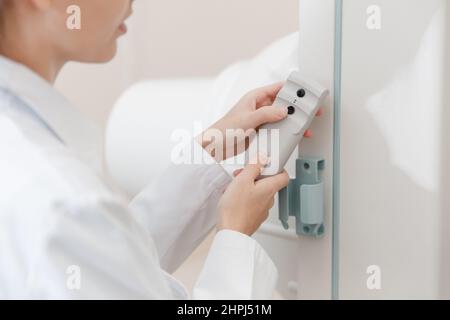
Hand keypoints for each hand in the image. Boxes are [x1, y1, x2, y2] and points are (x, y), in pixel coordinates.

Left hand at [197, 82, 322, 160]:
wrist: (215, 147)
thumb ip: (266, 114)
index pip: (278, 88)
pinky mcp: (261, 131)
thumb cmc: (224, 130)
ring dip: (293, 121)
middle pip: (283, 103)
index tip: (305, 92)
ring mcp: (261, 119)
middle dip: (297, 107)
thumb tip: (283, 110)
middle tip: (310, 111)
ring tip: (305, 126)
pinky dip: (286, 131)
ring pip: (282, 117)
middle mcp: (259, 107)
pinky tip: (293, 135)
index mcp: (255, 97)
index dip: (292, 89)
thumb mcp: (247, 119)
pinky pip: (277, 129)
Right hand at [217, 154, 289, 235]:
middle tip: (241, 175)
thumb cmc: (236, 209)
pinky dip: (244, 197)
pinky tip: (232, 198)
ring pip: (258, 192)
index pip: (284, 175)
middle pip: (268, 182)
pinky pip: (252, 202)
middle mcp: (269, 200)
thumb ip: (254, 167)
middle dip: (254, 176)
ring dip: (247, 186)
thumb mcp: (242, 180)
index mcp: (270, 189)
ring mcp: (262, 210)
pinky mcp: (254, 217)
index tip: (265, 163)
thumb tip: (262, 158)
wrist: (230, 232)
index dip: (276, 167)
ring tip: (233, 187)